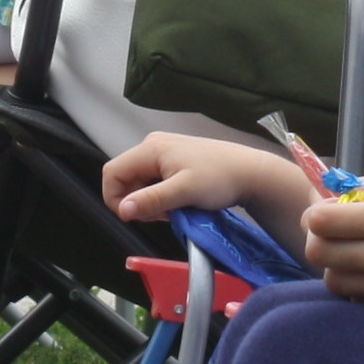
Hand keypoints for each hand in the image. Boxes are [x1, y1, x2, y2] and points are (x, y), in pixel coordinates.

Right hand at [102, 133, 313, 235]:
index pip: (112, 172)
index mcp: (151, 148)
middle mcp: (153, 146)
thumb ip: (152, 199)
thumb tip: (123, 210)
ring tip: (176, 209)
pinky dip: (162, 196)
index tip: (135, 216)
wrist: (251, 173)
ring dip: (152, 201)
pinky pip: (156, 182)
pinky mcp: (176, 162)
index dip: (115, 198)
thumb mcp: (184, 192)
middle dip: (138, 201)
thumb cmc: (219, 178)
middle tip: (163, 215)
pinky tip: (181, 202)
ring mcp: (165, 153)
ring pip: (141, 182)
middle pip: (126, 178)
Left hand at [300, 176, 363, 314]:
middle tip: (339, 230)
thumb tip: (345, 187)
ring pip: (331, 278)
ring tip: (360, 252)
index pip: (320, 218)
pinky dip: (353, 284)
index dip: (317, 211)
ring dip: (336, 263)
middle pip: (317, 250)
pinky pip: (353, 296)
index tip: (331, 207)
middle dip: (320, 237)